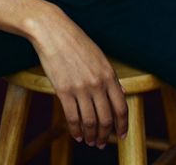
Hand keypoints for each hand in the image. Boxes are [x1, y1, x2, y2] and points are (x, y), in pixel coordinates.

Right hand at [27, 4, 128, 147]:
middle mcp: (97, 83)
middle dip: (105, 135)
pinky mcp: (63, 91)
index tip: (121, 135)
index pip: (121, 107)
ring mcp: (80, 88)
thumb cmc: (75, 41)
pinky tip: (77, 135)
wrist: (53, 31)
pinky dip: (76, 130)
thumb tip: (120, 92)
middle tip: (102, 143)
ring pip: (90, 122)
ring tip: (90, 141)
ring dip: (91, 136)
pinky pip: (73, 118)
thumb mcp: (99, 56)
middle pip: (106, 119)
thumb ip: (110, 76)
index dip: (122, 125)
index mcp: (109, 73)